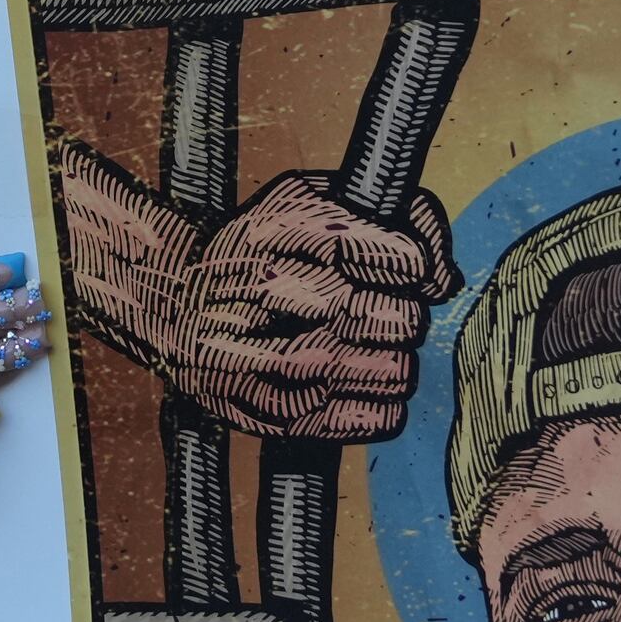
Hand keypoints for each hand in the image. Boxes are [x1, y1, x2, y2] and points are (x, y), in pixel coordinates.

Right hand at [166, 172, 458, 438]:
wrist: (174, 308)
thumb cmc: (259, 251)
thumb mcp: (313, 202)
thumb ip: (397, 219)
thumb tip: (445, 278)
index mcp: (290, 232)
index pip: (406, 260)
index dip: (413, 263)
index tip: (398, 264)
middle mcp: (281, 297)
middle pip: (406, 319)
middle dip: (400, 310)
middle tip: (370, 304)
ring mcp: (281, 364)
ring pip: (400, 371)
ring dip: (390, 356)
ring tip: (357, 342)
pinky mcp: (286, 419)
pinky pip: (385, 417)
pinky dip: (381, 399)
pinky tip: (351, 377)